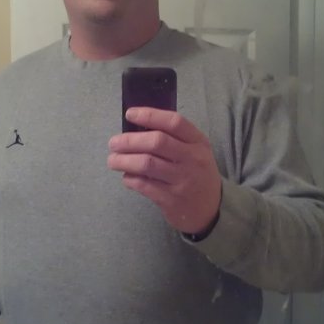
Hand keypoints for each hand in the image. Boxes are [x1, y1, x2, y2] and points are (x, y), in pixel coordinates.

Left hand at [108, 107, 221, 234]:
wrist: (211, 209)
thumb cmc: (197, 173)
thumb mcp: (196, 152)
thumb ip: (174, 139)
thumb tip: (137, 128)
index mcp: (198, 142)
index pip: (174, 122)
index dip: (149, 115)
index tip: (130, 114)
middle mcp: (192, 159)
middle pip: (157, 142)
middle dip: (130, 141)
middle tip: (113, 143)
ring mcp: (182, 181)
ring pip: (147, 164)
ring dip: (124, 160)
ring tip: (113, 161)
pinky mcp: (171, 200)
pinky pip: (144, 185)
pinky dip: (130, 179)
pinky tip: (126, 177)